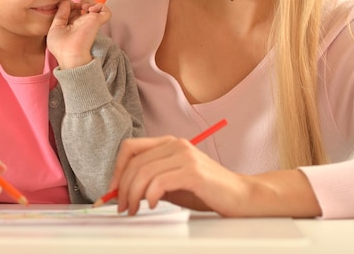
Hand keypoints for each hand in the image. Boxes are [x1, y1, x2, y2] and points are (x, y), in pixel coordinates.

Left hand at [47, 0, 110, 68]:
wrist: (70, 54)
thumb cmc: (60, 46)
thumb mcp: (55, 28)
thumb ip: (60, 14)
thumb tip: (66, 2)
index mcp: (72, 25)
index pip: (74, 10)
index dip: (70, 5)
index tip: (66, 7)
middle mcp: (82, 23)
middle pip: (85, 7)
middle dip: (80, 2)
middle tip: (77, 6)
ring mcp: (90, 22)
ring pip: (96, 7)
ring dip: (90, 2)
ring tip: (84, 7)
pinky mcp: (97, 21)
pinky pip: (106, 11)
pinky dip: (100, 6)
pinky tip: (90, 10)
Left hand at [108, 136, 321, 217]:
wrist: (241, 197)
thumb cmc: (206, 191)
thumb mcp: (172, 183)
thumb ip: (150, 181)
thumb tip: (122, 190)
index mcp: (169, 143)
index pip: (130, 148)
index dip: (117, 169)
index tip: (112, 190)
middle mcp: (176, 144)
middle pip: (134, 162)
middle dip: (122, 187)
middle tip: (122, 207)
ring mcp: (185, 156)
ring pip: (144, 172)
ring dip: (133, 195)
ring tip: (134, 209)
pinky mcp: (193, 171)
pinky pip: (160, 182)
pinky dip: (149, 195)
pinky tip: (151, 205)